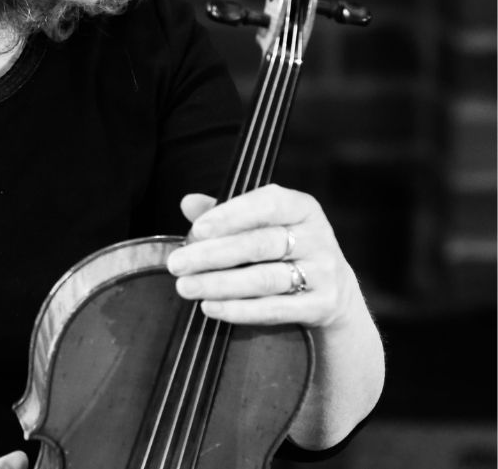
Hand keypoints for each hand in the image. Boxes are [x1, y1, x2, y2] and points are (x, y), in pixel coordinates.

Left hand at [165, 183, 361, 330]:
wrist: (334, 290)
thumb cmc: (284, 248)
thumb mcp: (262, 223)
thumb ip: (225, 212)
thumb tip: (187, 202)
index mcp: (301, 207)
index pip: (265, 204)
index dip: (229, 216)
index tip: (196, 230)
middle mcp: (317, 236)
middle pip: (259, 244)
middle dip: (213, 255)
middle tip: (177, 264)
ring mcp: (324, 272)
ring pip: (265, 279)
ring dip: (220, 284)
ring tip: (186, 287)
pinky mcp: (323, 305)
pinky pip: (276, 309)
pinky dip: (240, 310)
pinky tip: (211, 308)